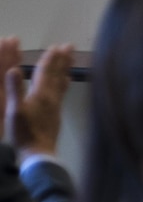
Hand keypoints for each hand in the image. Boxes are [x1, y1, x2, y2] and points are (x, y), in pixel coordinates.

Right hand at [2, 40, 73, 157]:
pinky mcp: (56, 114)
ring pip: (62, 82)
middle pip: (57, 74)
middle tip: (69, 46)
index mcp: (41, 95)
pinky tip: (65, 82)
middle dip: (61, 59)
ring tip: (70, 58)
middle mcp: (51, 98)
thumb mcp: (14, 111)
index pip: (45, 72)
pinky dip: (64, 83)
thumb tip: (14, 68)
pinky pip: (62, 93)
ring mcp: (55, 106)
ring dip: (65, 68)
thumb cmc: (24, 133)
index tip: (55, 46)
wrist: (38, 154)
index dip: (49, 59)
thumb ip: (15, 90)